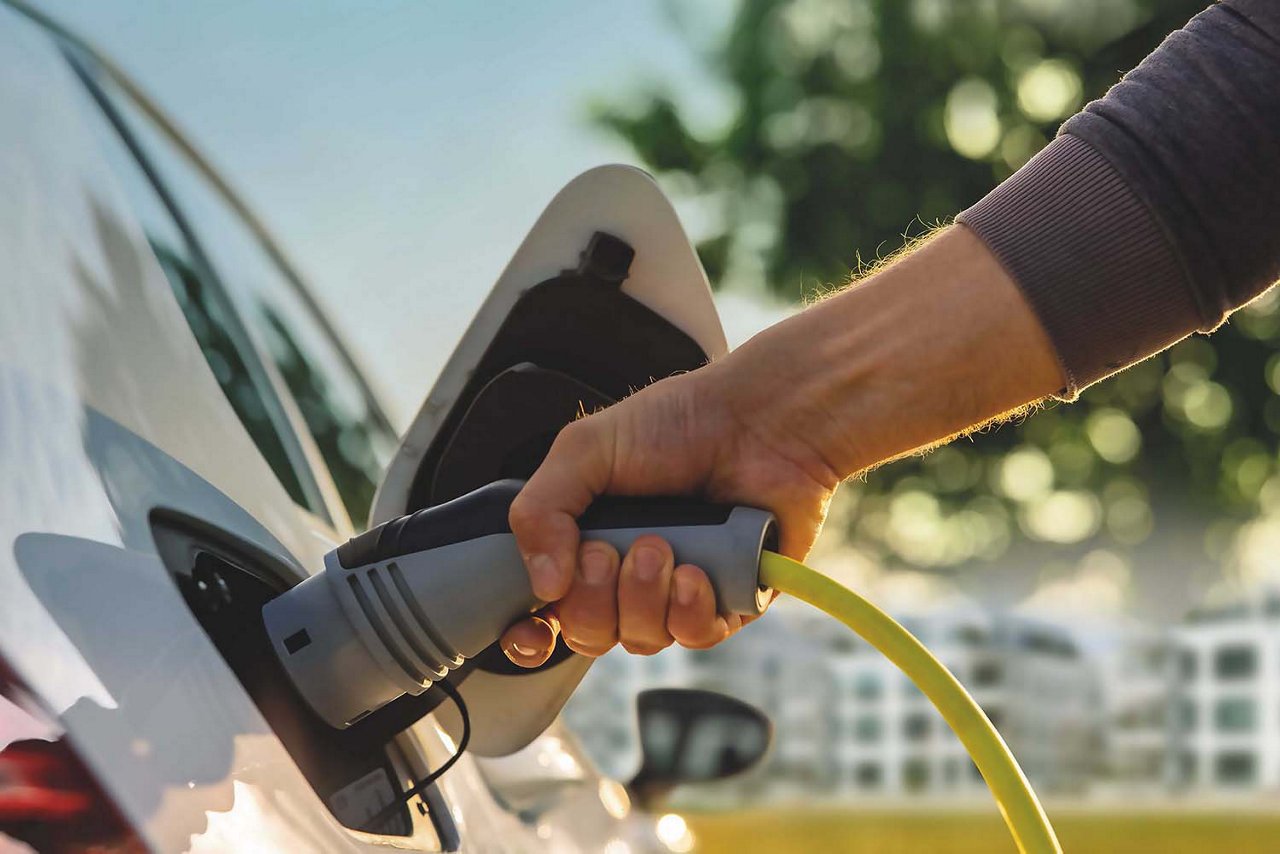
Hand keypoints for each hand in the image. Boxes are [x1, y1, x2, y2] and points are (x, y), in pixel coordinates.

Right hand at [499, 341, 842, 665]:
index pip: (547, 610)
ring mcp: (678, 591)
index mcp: (586, 539)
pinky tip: (695, 572)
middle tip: (607, 552)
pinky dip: (689, 611)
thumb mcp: (585, 449)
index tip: (532, 630)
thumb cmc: (679, 422)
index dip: (532, 632)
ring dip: (642, 598)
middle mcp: (628, 573)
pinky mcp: (729, 601)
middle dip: (592, 600)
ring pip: (641, 640)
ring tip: (660, 546)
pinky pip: (695, 637)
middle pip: (588, 634)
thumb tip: (542, 586)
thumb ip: (541, 509)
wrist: (760, 419)